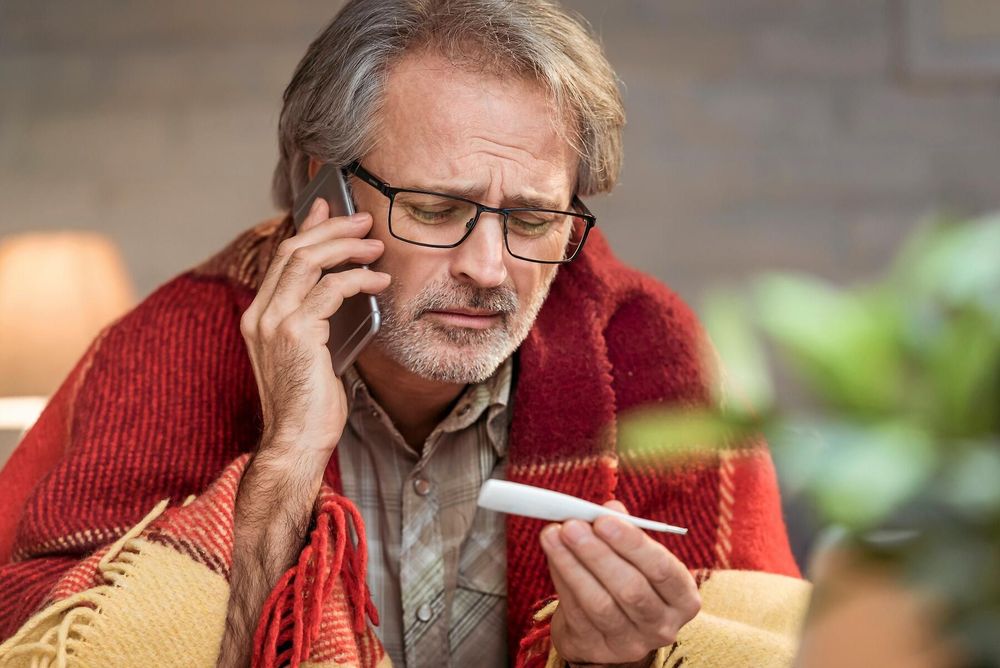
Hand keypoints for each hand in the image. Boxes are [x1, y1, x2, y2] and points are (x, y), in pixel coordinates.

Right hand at [219, 199, 390, 667]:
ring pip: (308, 260)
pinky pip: (330, 289)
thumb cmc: (309, 404)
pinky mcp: (295, 334)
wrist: (296, 443)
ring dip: (347, 247)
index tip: (331, 209)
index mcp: (259, 316)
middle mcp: (259, 314)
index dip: (309, 228)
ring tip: (376, 246)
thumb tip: (341, 284)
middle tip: (364, 223)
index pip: (282, 257)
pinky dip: (358, 278)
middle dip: (332, 229)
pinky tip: (379, 281)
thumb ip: (321, 316)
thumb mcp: (314, 351)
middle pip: (294, 249)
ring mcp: (273, 322)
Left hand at [540, 501, 700, 666]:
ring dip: (572, 565)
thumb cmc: (627, 580)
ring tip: (553, 535)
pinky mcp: (597, 648)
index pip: (662, 569)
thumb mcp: (636, 557)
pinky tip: (553, 554)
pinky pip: (576, 612)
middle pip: (630, 589)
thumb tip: (610, 507)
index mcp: (682, 597)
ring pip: (599, 603)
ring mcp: (631, 642)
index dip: (632, 543)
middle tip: (572, 526)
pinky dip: (562, 578)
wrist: (608, 628)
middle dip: (597, 553)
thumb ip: (625, 531)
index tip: (604, 519)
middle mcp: (662, 625)